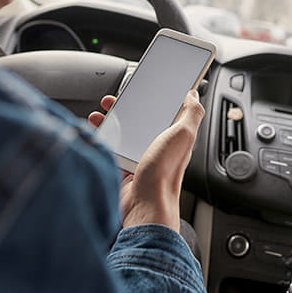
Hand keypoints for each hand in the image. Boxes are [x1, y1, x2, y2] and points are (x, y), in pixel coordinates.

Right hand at [89, 91, 205, 231]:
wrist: (144, 205)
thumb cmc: (164, 173)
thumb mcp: (183, 135)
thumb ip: (191, 113)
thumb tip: (194, 95)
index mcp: (175, 137)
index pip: (166, 111)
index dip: (155, 98)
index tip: (143, 87)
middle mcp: (158, 147)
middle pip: (141, 121)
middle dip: (127, 108)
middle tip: (114, 100)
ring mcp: (141, 158)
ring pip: (124, 134)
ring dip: (112, 122)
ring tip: (101, 114)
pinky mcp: (124, 169)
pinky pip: (112, 150)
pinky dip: (103, 140)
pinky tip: (97, 133)